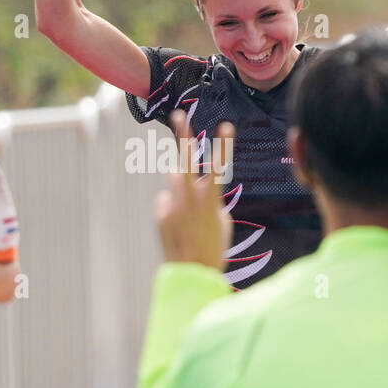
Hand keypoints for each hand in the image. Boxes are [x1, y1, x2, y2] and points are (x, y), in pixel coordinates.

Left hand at [154, 112, 234, 270]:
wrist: (192, 272)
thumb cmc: (215, 247)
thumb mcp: (222, 222)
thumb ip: (209, 199)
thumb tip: (195, 187)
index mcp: (210, 200)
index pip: (219, 166)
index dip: (224, 144)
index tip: (227, 126)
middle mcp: (189, 197)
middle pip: (185, 159)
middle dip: (183, 136)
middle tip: (179, 115)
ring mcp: (172, 203)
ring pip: (176, 183)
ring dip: (183, 190)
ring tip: (191, 215)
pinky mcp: (160, 212)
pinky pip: (167, 202)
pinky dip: (173, 210)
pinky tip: (179, 228)